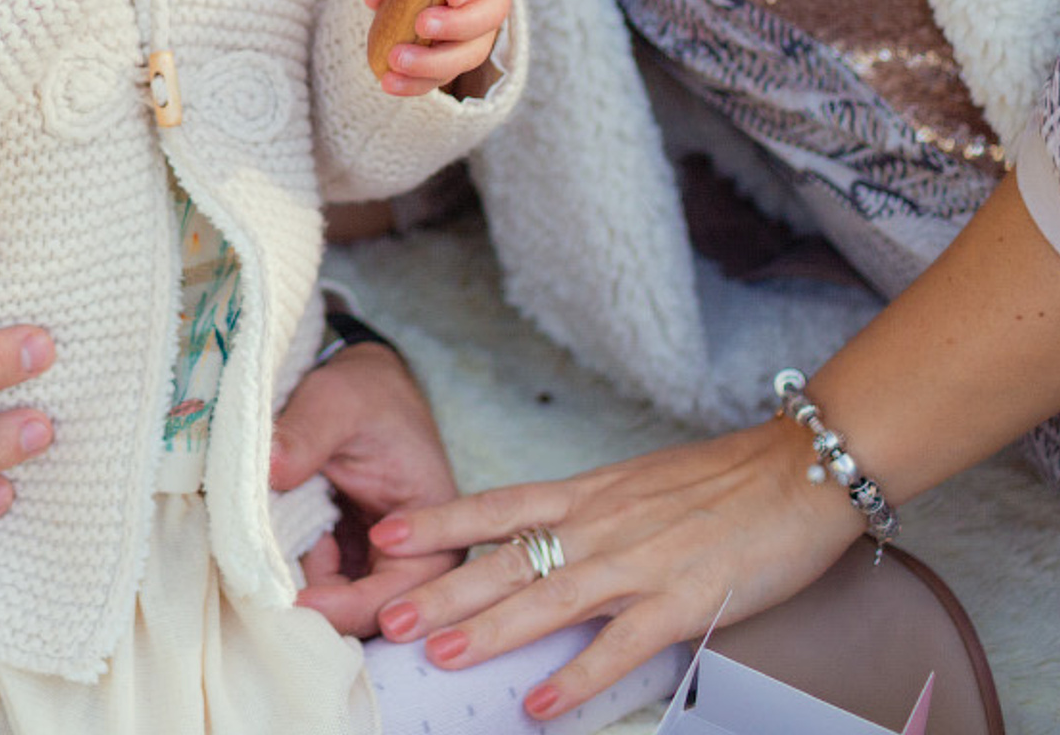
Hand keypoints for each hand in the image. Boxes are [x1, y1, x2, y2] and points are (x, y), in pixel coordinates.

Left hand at [272, 340, 462, 636]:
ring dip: (312, 596)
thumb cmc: (364, 392)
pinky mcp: (358, 558)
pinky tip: (289, 546)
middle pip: (374, 617)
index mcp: (438, 528)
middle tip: (274, 596)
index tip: (297, 602)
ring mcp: (387, 561)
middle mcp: (421, 557)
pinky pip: (332, 588)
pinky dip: (305, 578)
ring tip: (282, 558)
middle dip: (326, 612)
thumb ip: (306, 435)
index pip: (398, 594)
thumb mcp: (335, 401)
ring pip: (349, 610)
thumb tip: (270, 470)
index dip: (347, 606)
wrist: (365, 385)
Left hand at [356, 421, 859, 719]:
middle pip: (506, 559)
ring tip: (439, 654)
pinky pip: (617, 647)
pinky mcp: (680, 603)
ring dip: (489, 630)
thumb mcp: (636, 486)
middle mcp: (598, 525)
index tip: (383, 532)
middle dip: (441, 587)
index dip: (438, 521)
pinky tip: (539, 706)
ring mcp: (637, 563)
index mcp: (586, 494)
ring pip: (546, 600)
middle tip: (386, 613)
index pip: (495, 506)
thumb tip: (549, 540)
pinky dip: (576, 678)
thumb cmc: (718, 481)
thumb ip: (590, 514)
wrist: (795, 472)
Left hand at [364, 0, 510, 97]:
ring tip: (397, 62)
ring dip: (434, 63)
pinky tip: (392, 83)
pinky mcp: (458, 58)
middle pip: (488, 16)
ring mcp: (480, 31)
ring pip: (471, 53)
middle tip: (420, 26)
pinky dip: (418, 82)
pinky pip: (446, 74)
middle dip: (456, 26)